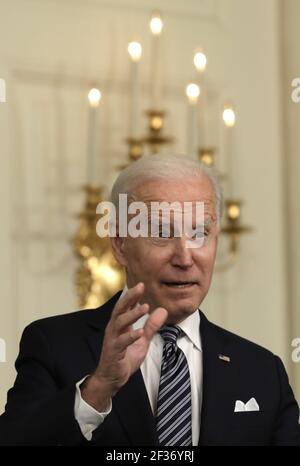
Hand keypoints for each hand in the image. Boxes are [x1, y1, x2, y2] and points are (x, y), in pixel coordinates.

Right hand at [81, 283, 167, 410]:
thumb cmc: (125, 358)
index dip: (133, 295)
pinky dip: (130, 336)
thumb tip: (162, 310)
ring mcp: (112, 340)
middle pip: (120, 309)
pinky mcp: (113, 352)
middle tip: (140, 287)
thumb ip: (151, 326)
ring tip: (145, 308)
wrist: (111, 379)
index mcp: (120, 325)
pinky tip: (140, 332)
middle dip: (130, 297)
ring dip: (132, 314)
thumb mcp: (142, 341)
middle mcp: (113, 329)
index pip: (125, 306)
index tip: (142, 284)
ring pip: (120, 323)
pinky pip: (121, 342)